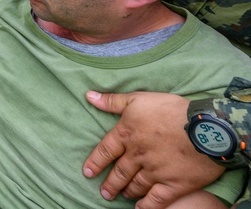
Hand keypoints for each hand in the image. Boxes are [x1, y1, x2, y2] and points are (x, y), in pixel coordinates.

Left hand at [82, 91, 223, 208]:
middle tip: (104, 192)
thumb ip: (113, 101)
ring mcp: (155, 172)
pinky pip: (157, 199)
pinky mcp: (174, 184)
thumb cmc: (171, 110)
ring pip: (136, 185)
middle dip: (110, 184)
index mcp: (126, 135)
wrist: (205, 128)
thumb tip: (89, 96)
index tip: (88, 173)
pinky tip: (141, 208)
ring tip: (123, 195)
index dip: (95, 162)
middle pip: (120, 172)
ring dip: (127, 191)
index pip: (105, 151)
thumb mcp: (138, 99)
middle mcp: (137, 156)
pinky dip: (147, 206)